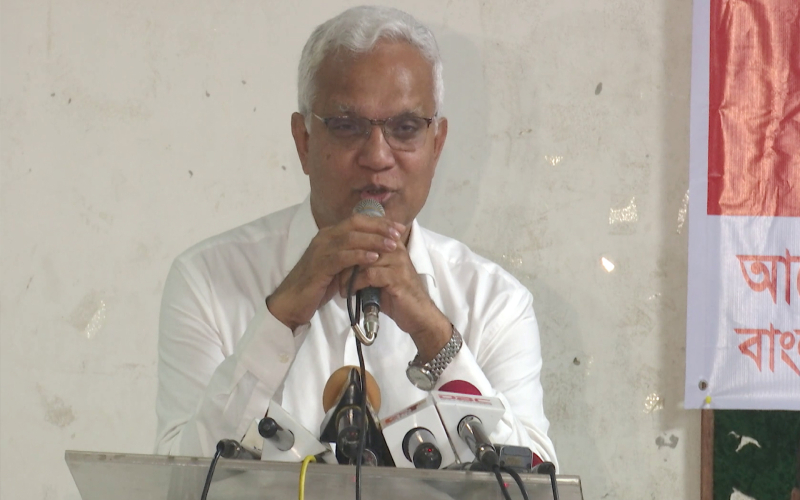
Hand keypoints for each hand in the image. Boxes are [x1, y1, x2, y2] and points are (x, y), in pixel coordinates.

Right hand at [266, 214, 403, 330]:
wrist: (292, 301)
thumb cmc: (318, 285)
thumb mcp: (338, 266)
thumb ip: (352, 255)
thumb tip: (376, 250)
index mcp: (329, 235)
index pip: (357, 220)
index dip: (379, 222)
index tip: (399, 228)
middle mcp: (324, 237)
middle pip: (356, 224)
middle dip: (380, 227)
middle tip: (399, 233)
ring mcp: (320, 250)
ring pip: (350, 238)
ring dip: (373, 240)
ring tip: (392, 245)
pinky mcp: (319, 266)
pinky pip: (342, 257)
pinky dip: (359, 256)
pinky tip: (374, 258)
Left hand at [337, 238, 451, 360]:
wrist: (418, 315)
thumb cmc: (397, 295)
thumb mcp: (381, 275)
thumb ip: (368, 263)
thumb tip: (344, 259)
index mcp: (392, 244)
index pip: (367, 232)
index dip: (348, 243)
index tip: (334, 257)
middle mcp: (396, 248)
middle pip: (362, 244)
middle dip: (345, 259)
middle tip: (333, 273)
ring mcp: (397, 261)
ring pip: (363, 259)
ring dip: (347, 274)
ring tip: (340, 286)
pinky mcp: (396, 276)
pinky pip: (369, 274)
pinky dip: (356, 284)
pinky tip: (349, 292)